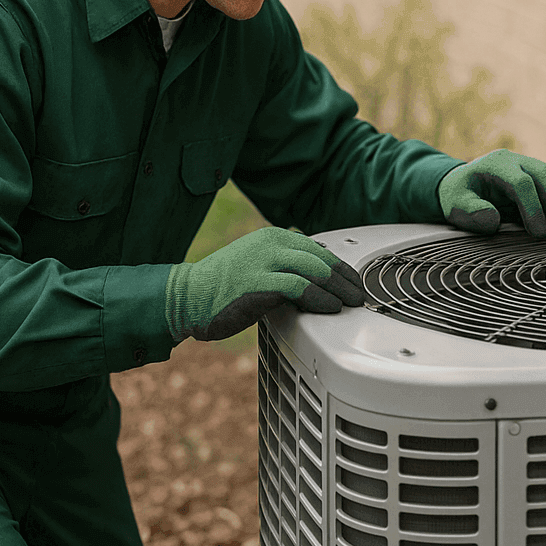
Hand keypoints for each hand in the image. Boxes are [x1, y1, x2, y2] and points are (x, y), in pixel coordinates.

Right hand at [164, 227, 364, 340]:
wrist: (186, 297)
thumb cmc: (221, 287)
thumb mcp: (258, 266)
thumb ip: (285, 267)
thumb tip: (317, 277)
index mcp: (272, 237)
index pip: (318, 250)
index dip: (341, 268)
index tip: (354, 282)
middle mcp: (271, 243)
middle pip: (322, 259)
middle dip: (346, 279)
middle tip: (359, 294)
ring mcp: (265, 261)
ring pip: (316, 271)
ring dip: (339, 290)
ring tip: (351, 303)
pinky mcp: (259, 283)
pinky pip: (300, 288)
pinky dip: (320, 298)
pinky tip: (330, 308)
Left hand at [438, 149, 545, 237]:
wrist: (465, 183)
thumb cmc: (460, 196)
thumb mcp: (454, 205)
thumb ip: (470, 212)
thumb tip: (492, 220)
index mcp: (497, 164)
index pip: (520, 182)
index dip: (533, 206)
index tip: (540, 233)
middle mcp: (520, 161)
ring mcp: (535, 166)